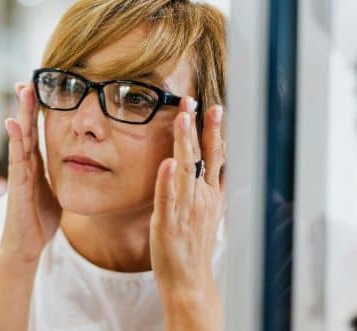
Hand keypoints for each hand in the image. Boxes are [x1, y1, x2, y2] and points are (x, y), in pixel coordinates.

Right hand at [0, 82, 61, 264]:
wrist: (26, 245)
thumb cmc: (39, 219)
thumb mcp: (55, 191)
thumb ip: (61, 176)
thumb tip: (77, 165)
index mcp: (35, 165)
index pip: (36, 131)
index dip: (37, 110)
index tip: (39, 88)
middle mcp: (25, 164)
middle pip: (27, 127)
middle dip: (28, 104)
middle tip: (29, 79)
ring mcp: (19, 173)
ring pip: (20, 137)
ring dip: (21, 114)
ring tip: (23, 91)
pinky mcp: (18, 185)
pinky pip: (16, 159)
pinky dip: (14, 140)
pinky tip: (13, 124)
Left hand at [150, 98, 225, 329]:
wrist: (189, 281)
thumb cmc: (193, 245)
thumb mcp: (206, 212)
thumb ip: (209, 188)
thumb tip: (213, 165)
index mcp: (210, 195)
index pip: (215, 156)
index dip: (215, 131)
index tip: (214, 106)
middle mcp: (201, 198)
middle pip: (204, 156)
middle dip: (202, 127)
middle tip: (197, 101)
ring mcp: (185, 209)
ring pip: (186, 169)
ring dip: (185, 143)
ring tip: (182, 118)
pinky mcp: (168, 222)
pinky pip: (167, 198)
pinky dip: (168, 180)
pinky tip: (167, 162)